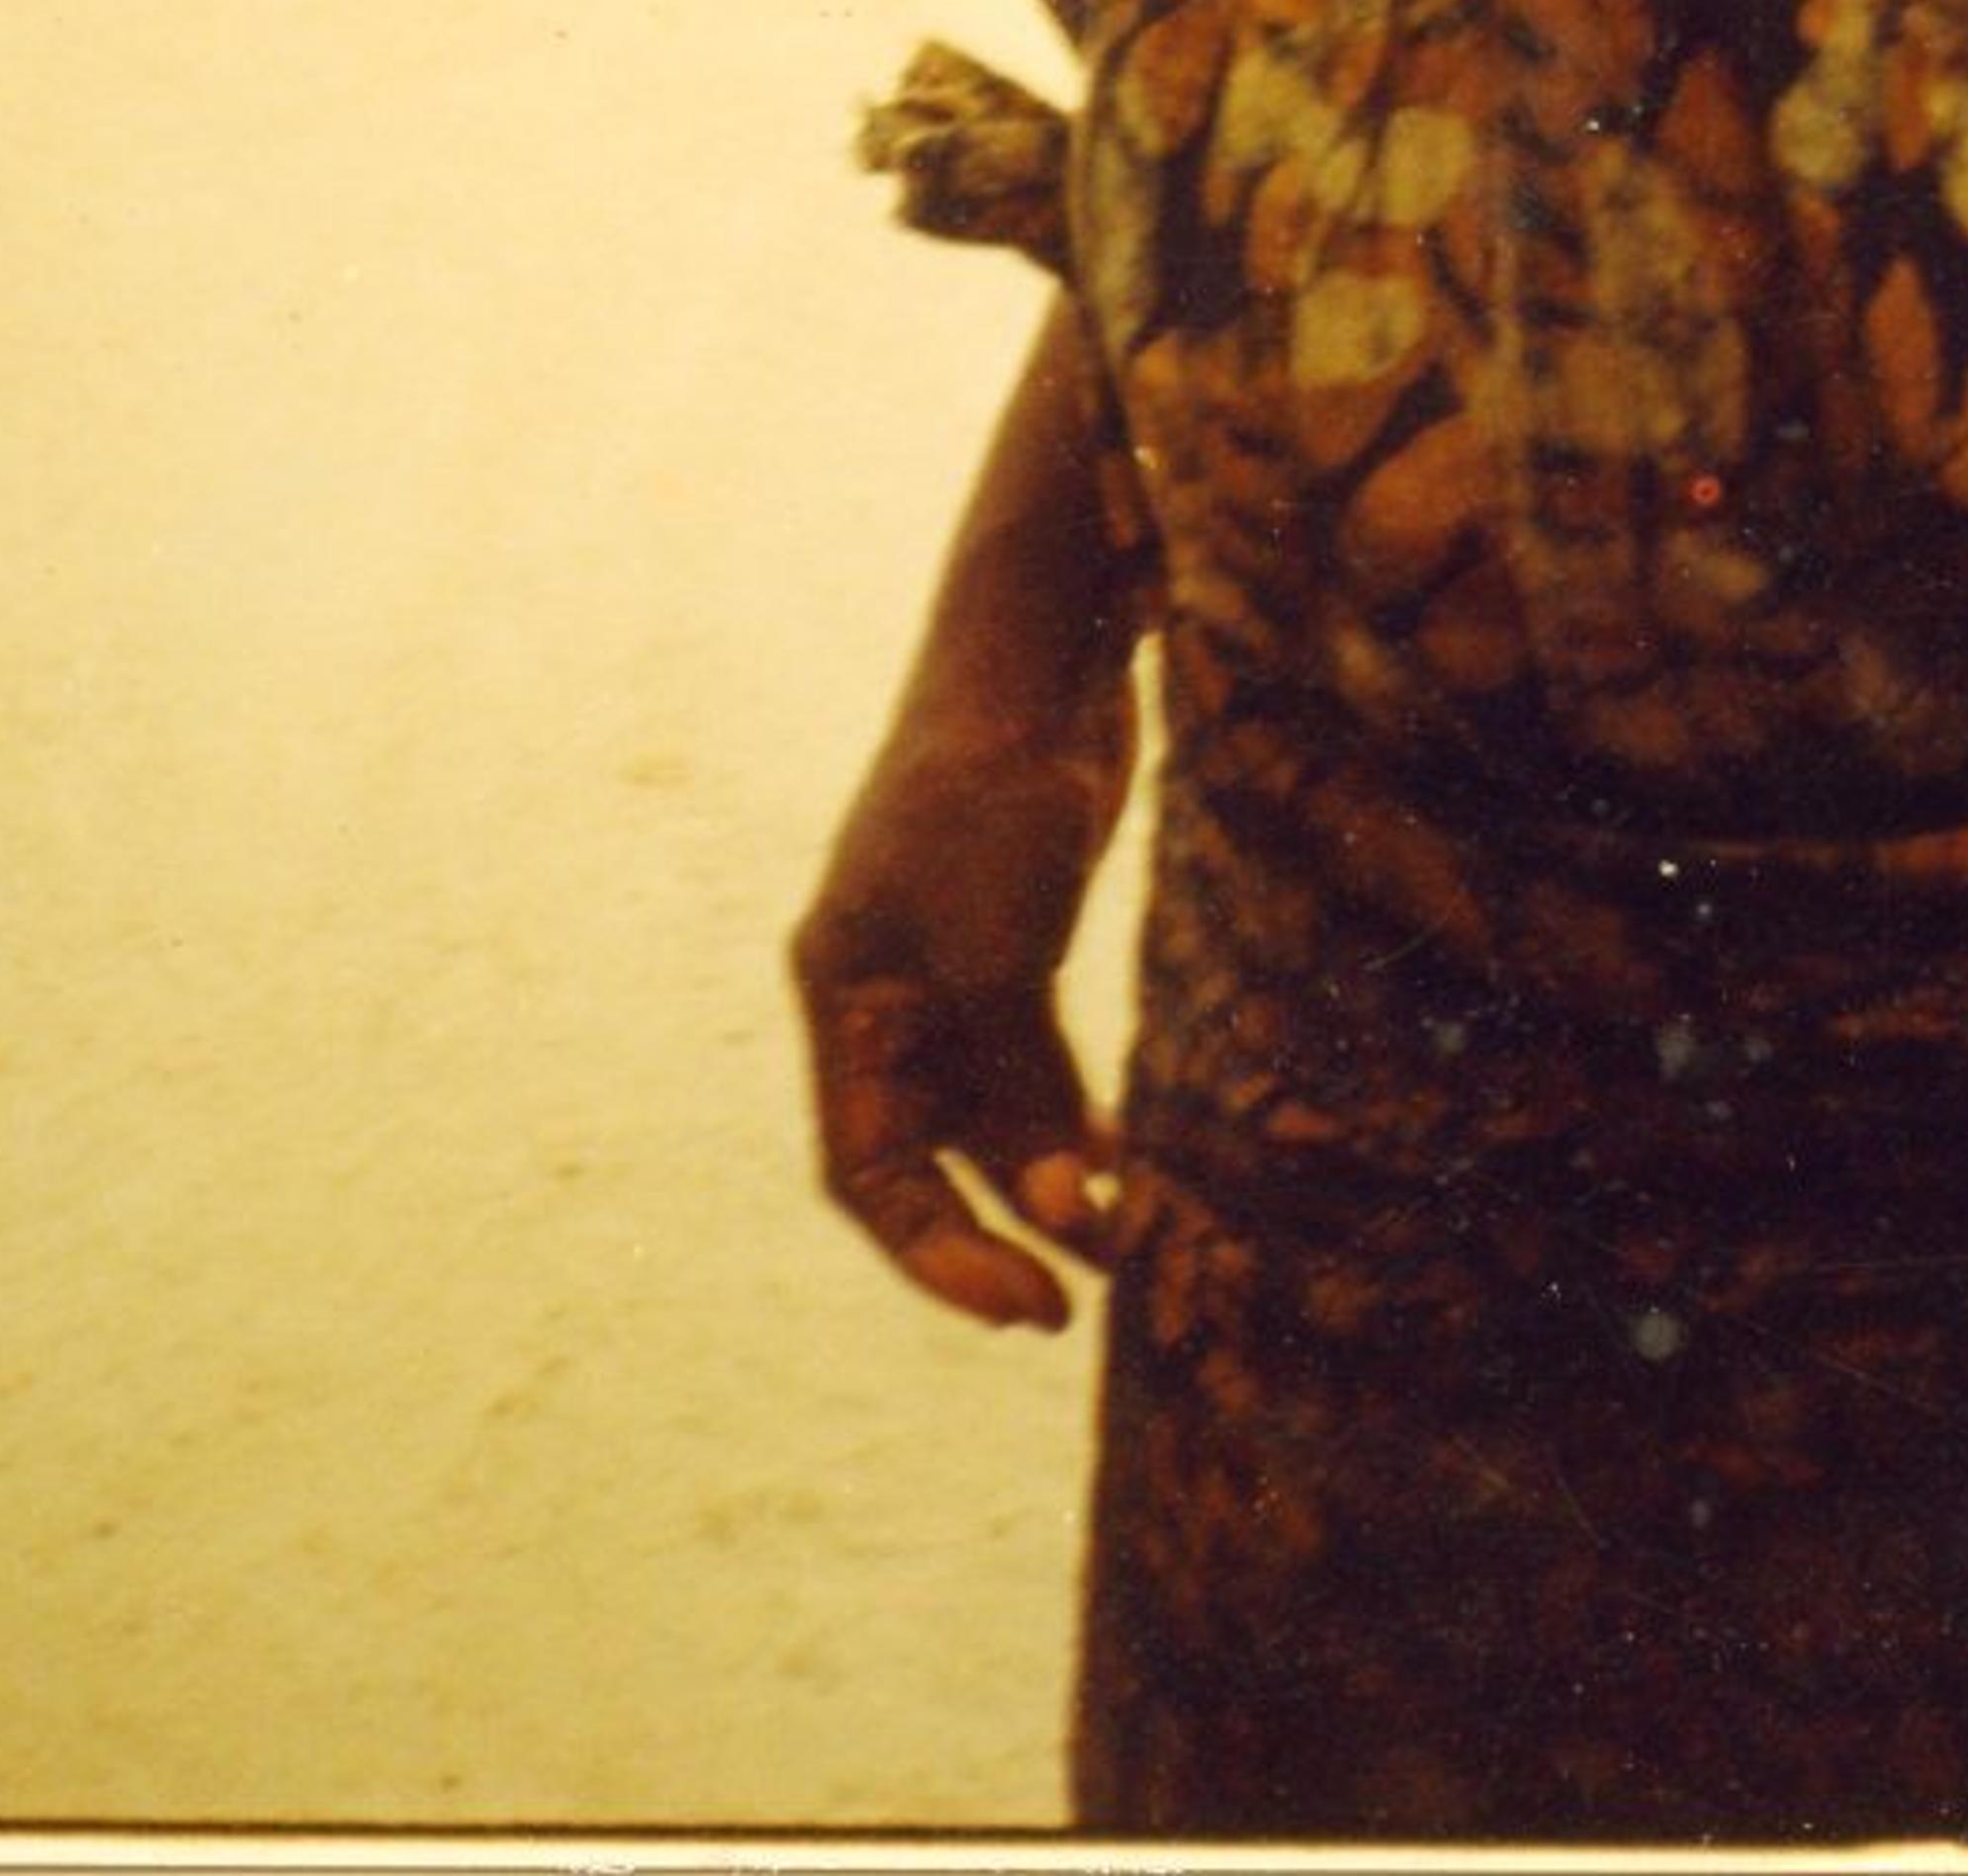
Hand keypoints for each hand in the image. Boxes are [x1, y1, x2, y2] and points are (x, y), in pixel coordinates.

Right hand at [790, 683, 1135, 1331]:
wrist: (1038, 661)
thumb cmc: (991, 799)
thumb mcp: (993, 958)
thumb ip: (1021, 1090)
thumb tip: (1072, 1216)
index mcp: (843, 999)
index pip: (865, 1170)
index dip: (933, 1253)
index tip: (1019, 1306)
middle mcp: (884, 994)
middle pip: (926, 1153)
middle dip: (996, 1231)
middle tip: (1071, 1303)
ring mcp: (949, 965)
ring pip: (990, 1112)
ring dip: (1050, 1180)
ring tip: (1125, 1244)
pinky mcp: (1015, 937)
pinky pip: (1032, 1061)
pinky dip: (1071, 1116)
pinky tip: (1121, 1165)